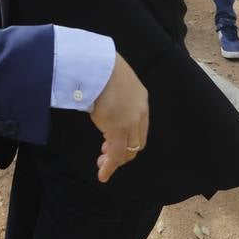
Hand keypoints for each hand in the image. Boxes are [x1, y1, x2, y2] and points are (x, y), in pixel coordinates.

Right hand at [89, 54, 148, 183]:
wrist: (97, 64)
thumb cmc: (101, 68)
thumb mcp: (117, 82)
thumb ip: (118, 96)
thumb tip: (106, 101)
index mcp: (141, 101)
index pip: (140, 128)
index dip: (128, 139)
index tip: (113, 142)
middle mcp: (140, 113)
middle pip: (137, 142)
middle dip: (123, 152)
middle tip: (106, 154)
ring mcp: (130, 122)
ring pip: (127, 151)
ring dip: (116, 160)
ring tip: (102, 164)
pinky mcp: (118, 129)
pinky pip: (116, 154)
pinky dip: (110, 167)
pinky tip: (102, 174)